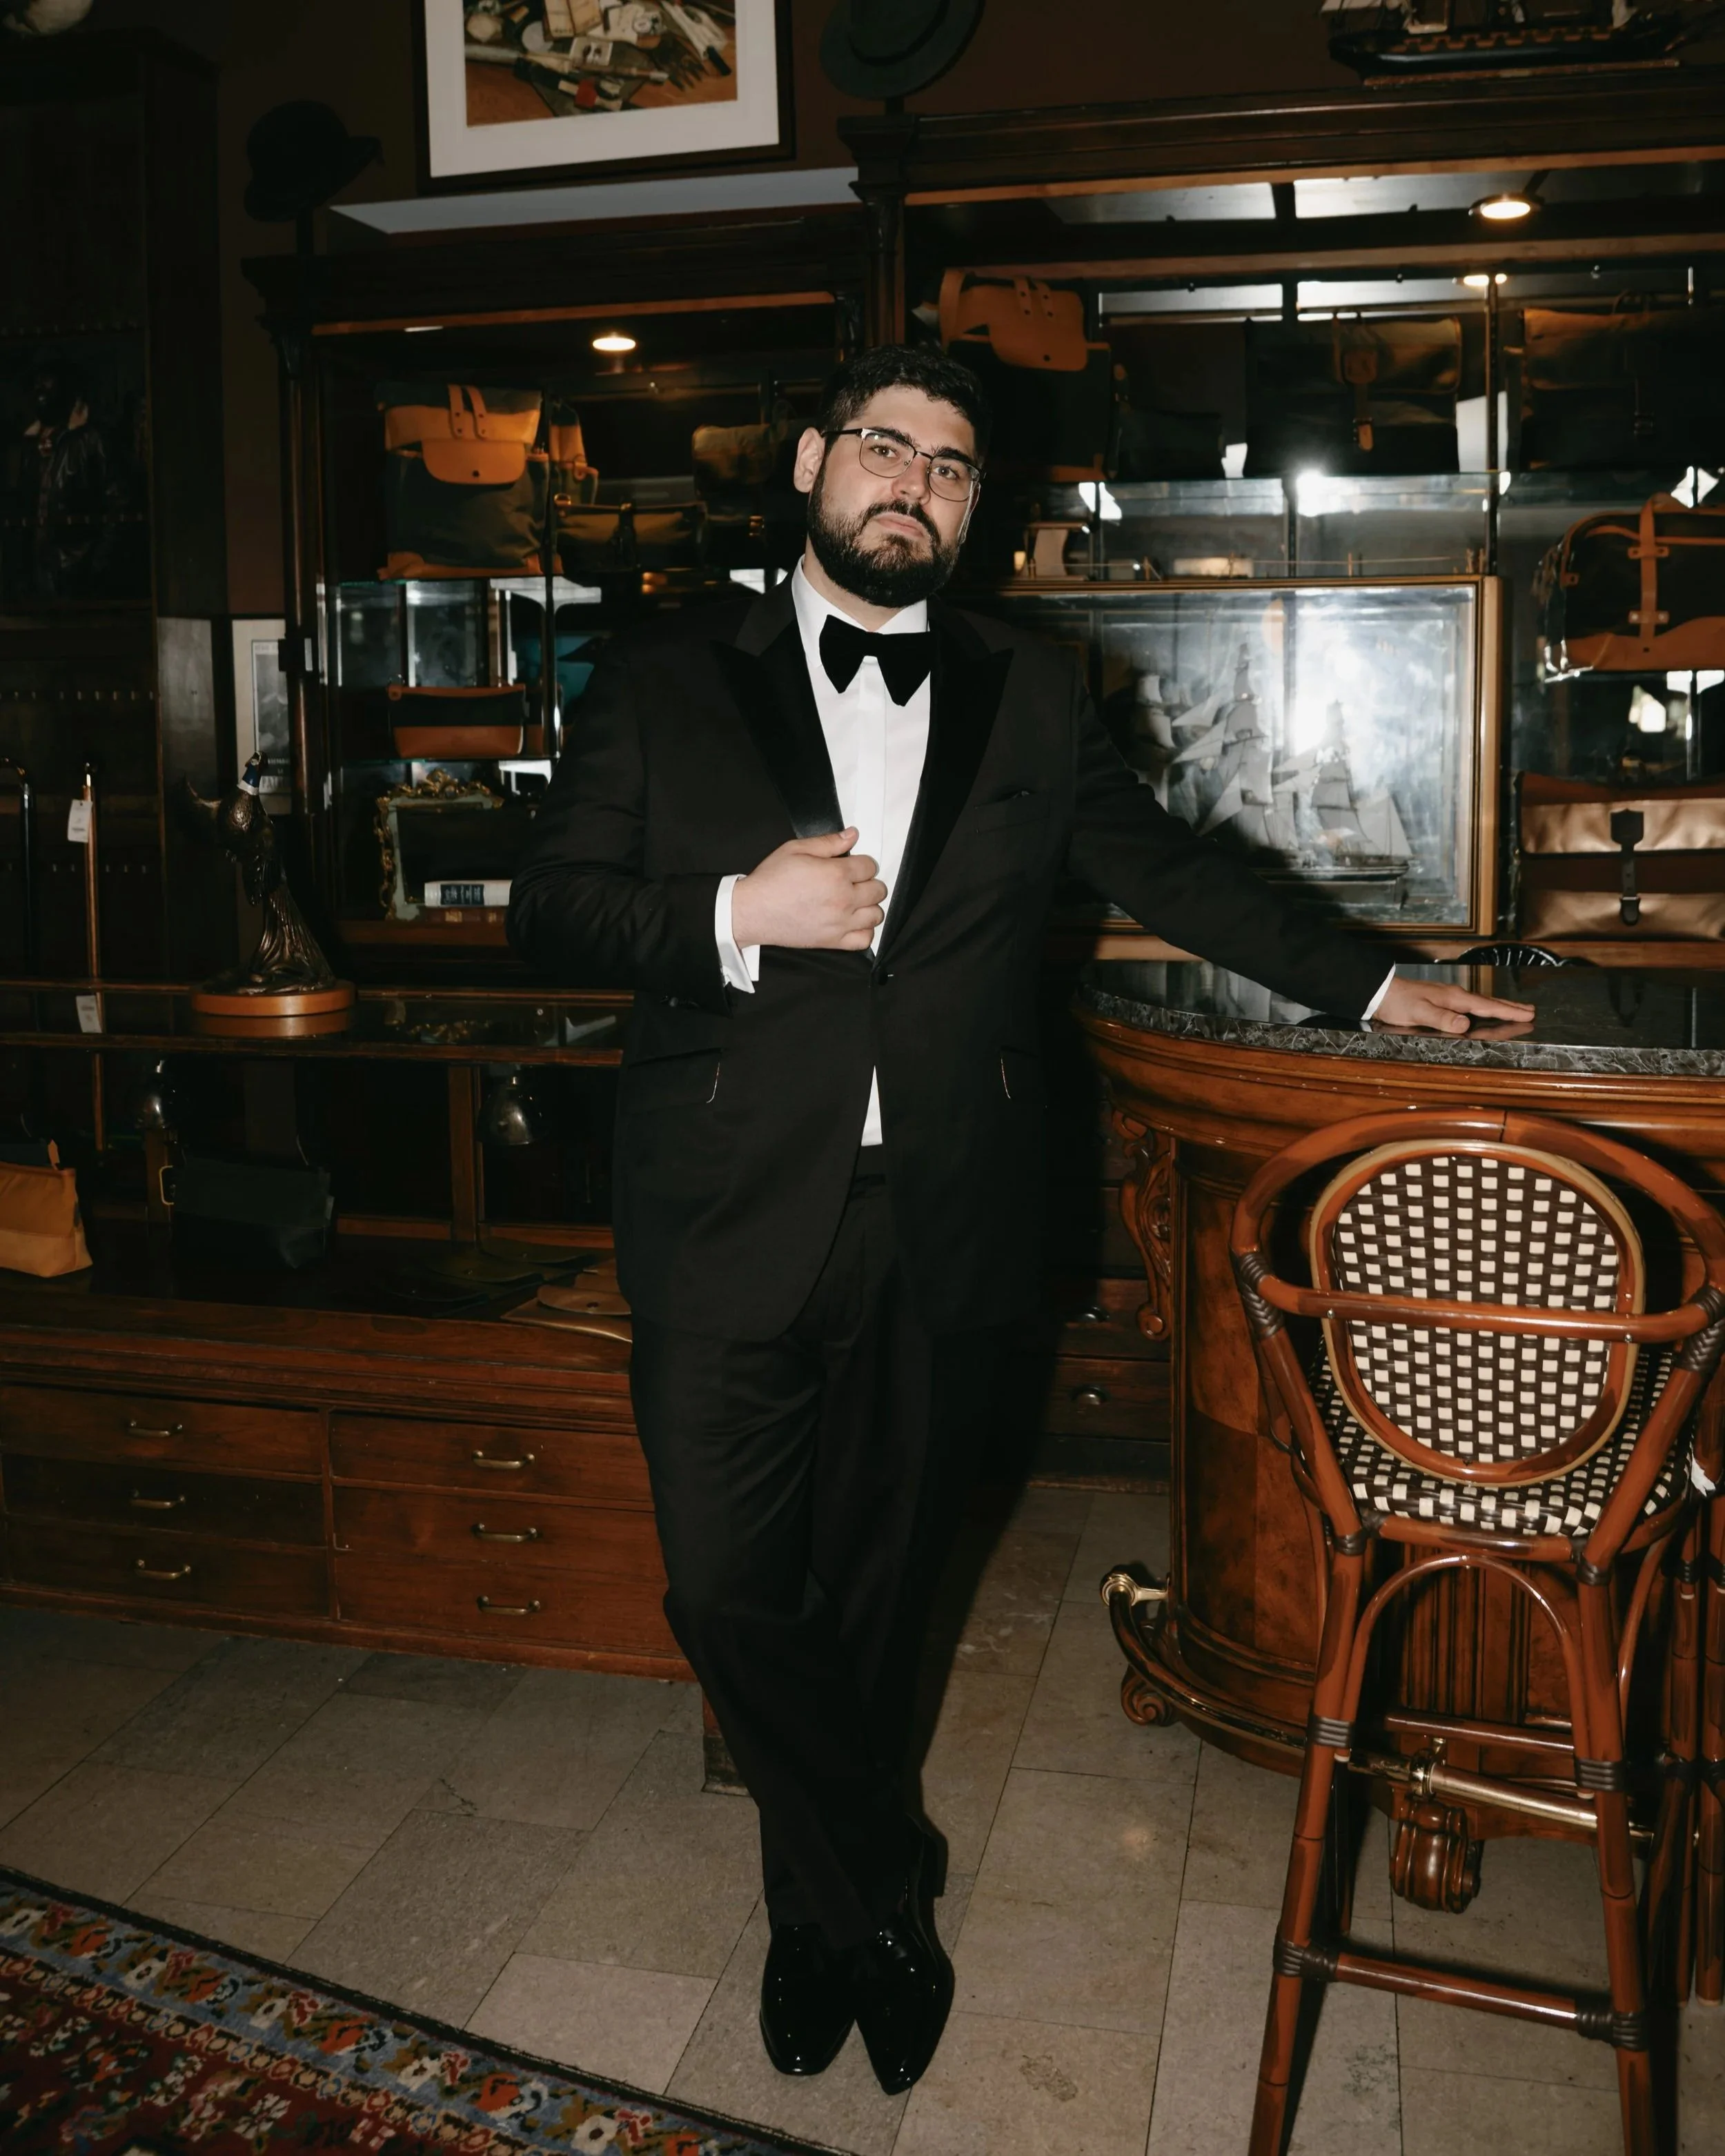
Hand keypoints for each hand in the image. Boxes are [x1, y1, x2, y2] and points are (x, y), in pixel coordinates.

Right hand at [731, 828, 885, 951]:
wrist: (752, 911)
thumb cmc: (771, 881)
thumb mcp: (796, 849)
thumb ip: (828, 842)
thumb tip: (852, 835)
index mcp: (836, 874)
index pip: (869, 866)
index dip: (862, 863)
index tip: (852, 865)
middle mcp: (844, 899)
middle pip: (878, 890)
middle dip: (868, 882)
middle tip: (854, 882)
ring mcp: (841, 923)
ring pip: (876, 915)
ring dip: (870, 906)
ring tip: (855, 901)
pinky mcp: (833, 941)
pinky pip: (865, 940)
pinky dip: (865, 931)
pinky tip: (854, 922)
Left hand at [1371, 975, 1535, 1035]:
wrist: (1381, 992)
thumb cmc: (1398, 1003)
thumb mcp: (1419, 1014)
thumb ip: (1442, 1019)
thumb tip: (1465, 1024)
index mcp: (1454, 998)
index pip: (1487, 1007)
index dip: (1508, 1012)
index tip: (1528, 1014)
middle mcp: (1455, 995)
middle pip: (1488, 1002)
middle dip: (1509, 1007)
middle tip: (1530, 1010)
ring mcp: (1448, 997)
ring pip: (1480, 1003)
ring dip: (1499, 1007)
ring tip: (1514, 1010)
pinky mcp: (1441, 1000)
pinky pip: (1470, 1005)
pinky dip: (1483, 1008)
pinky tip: (1482, 1012)